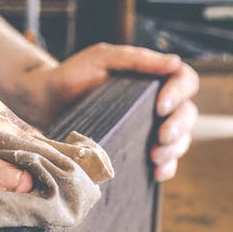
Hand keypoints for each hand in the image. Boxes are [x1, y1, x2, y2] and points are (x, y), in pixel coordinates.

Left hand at [17, 44, 198, 181]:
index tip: (160, 106)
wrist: (45, 102)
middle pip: (187, 113)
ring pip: (180, 139)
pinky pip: (163, 161)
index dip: (179, 93)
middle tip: (161, 137)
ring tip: (155, 156)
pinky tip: (157, 172)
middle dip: (179, 127)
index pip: (184, 80)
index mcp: (151, 77)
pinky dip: (166, 168)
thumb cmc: (73, 75)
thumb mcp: (102, 58)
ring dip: (175, 149)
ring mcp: (147, 127)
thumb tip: (174, 62)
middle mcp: (155, 103)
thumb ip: (136, 59)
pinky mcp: (137, 149)